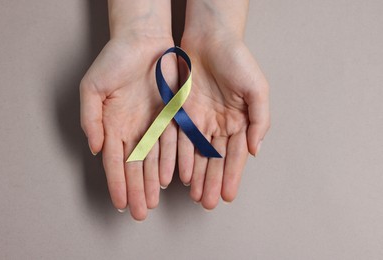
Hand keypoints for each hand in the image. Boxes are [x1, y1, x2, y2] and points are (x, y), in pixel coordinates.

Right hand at [80, 35, 177, 219]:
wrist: (143, 41)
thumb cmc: (115, 61)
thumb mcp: (92, 88)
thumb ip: (91, 119)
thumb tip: (94, 148)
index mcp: (112, 125)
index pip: (114, 162)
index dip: (117, 184)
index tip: (120, 204)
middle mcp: (132, 130)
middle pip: (133, 167)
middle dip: (136, 190)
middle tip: (140, 213)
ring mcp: (151, 125)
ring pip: (152, 160)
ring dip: (150, 182)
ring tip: (152, 202)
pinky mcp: (170, 117)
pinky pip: (170, 144)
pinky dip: (168, 162)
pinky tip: (167, 179)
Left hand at [178, 33, 269, 209]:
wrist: (210, 38)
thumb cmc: (238, 60)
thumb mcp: (257, 90)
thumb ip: (260, 121)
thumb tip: (255, 150)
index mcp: (239, 121)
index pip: (235, 155)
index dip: (231, 176)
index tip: (227, 196)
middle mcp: (219, 124)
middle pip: (215, 159)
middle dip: (211, 181)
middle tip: (207, 203)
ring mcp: (200, 119)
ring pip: (197, 154)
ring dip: (196, 175)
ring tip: (194, 194)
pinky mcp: (181, 112)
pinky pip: (180, 138)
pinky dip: (180, 156)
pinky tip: (180, 172)